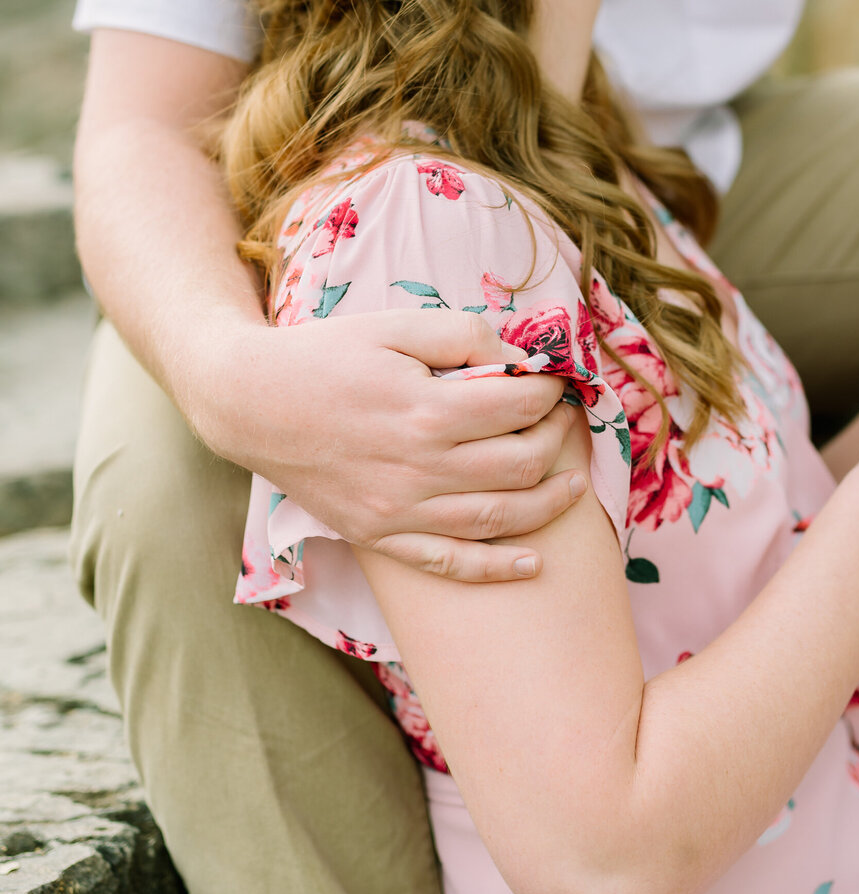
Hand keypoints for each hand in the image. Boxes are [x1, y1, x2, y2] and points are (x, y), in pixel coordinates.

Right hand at [196, 310, 582, 580]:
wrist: (250, 402)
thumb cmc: (325, 356)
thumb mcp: (394, 325)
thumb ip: (462, 335)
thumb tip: (518, 360)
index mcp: (427, 410)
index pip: (520, 407)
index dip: (551, 393)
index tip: (558, 383)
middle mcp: (419, 468)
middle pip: (520, 465)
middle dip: (556, 441)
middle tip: (565, 423)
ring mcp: (399, 510)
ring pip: (497, 519)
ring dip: (547, 504)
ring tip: (573, 485)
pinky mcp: (379, 536)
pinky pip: (448, 563)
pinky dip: (496, 568)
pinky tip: (533, 563)